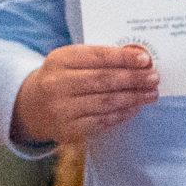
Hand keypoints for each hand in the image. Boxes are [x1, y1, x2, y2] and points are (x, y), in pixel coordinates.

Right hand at [11, 44, 159, 145]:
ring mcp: (61, 109)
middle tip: (153, 78)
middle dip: (133, 79)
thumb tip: (138, 57)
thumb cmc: (62, 78)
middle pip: (103, 80)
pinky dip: (121, 114)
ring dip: (132, 98)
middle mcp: (57, 84)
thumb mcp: (72, 61)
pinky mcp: (67, 129)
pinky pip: (101, 121)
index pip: (97, 56)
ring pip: (105, 102)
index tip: (145, 60)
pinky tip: (134, 108)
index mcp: (60, 60)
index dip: (123, 58)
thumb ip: (100, 58)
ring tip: (150, 94)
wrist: (31, 107)